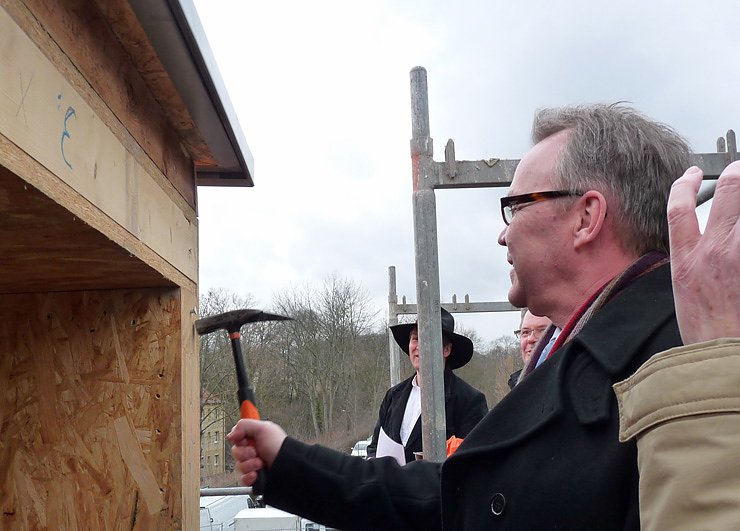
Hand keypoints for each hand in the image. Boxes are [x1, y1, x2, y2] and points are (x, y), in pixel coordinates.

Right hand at [227, 419, 286, 485]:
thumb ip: (244, 425)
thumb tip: (231, 434)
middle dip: (245, 453)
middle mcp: (254, 450)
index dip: (239, 440)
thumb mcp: (263, 428)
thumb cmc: (279, 447)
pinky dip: (249, 477)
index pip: (237, 438)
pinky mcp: (254, 477)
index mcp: (255, 438)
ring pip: (239, 466)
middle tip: (256, 452)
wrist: (288, 467)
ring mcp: (253, 464)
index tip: (245, 440)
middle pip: (236, 452)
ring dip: (249, 465)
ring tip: (261, 463)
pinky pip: (243, 479)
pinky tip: (256, 474)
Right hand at [667, 161, 739, 343]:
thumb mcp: (683, 291)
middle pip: (731, 188)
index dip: (686, 184)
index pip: (679, 206)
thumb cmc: (705, 331)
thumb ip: (693, 261)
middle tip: (739, 174)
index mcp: (687, 258)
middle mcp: (716, 249)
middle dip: (738, 174)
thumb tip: (705, 242)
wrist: (723, 357)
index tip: (693, 175)